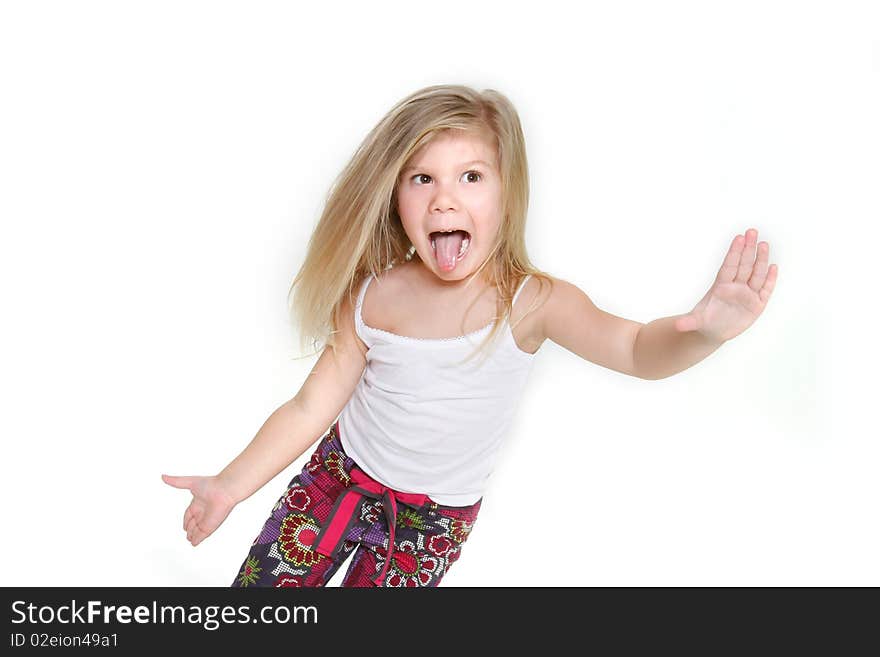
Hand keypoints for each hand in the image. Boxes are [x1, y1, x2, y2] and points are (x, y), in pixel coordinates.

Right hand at [162, 474, 237, 546]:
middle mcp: (202, 511)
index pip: (189, 513)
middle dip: (189, 527)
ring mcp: (206, 520)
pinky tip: (194, 543)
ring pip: (197, 530)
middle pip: (193, 522)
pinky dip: (196, 540)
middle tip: (187, 532)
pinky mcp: (209, 527)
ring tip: (189, 539)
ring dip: (192, 535)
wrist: (224, 490)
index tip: (184, 523)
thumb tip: (163, 476)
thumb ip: (176, 481)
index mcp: (198, 502)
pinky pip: (201, 535)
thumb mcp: (190, 482)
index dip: (186, 518)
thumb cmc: (211, 484)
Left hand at [675, 228, 778, 343]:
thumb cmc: (704, 321)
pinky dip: (770, 279)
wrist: (714, 331)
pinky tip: (773, 267)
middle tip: (751, 231)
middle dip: (748, 248)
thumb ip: (688, 322)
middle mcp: (735, 287)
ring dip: (761, 260)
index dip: (734, 252)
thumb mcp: (696, 322)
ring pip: (756, 274)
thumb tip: (677, 325)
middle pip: (743, 265)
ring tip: (763, 244)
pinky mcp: (757, 304)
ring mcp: (747, 294)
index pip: (729, 266)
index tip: (738, 237)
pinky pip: (765, 289)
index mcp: (720, 286)